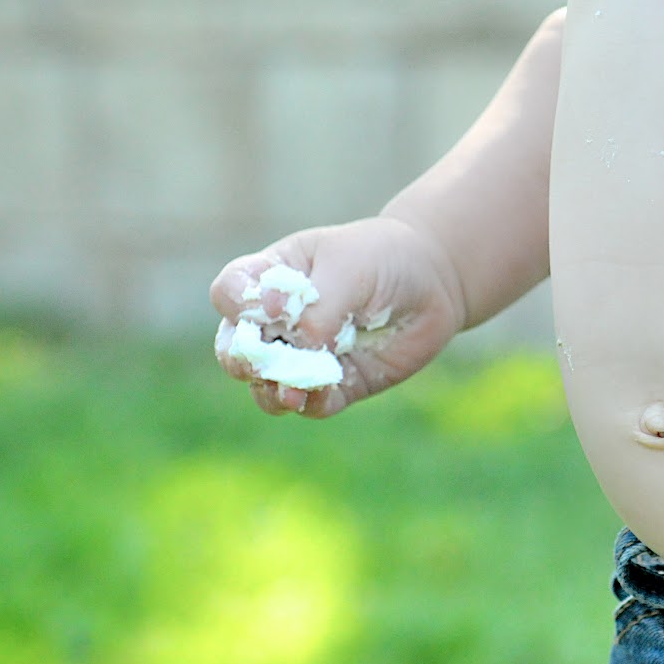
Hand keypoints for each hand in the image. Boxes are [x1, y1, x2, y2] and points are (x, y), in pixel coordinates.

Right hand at [209, 216, 464, 417]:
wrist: (434, 282)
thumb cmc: (383, 259)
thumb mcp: (350, 267)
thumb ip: (320, 306)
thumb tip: (299, 346)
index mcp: (270, 278)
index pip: (230, 292)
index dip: (238, 303)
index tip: (272, 307)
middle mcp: (278, 322)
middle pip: (234, 347)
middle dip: (240, 358)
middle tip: (258, 363)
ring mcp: (304, 357)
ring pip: (266, 385)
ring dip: (271, 390)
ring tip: (290, 391)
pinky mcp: (335, 385)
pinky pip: (312, 404)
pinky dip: (312, 403)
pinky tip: (321, 394)